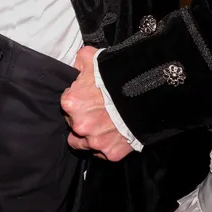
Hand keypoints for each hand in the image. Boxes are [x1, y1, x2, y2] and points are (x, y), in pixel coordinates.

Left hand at [61, 46, 132, 161]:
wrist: (144, 94)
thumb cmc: (115, 76)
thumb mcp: (91, 58)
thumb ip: (79, 61)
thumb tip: (75, 64)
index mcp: (70, 103)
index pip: (66, 105)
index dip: (77, 102)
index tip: (88, 99)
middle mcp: (79, 125)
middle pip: (74, 125)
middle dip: (83, 119)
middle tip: (97, 112)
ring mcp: (95, 141)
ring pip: (84, 143)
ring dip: (90, 137)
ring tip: (103, 126)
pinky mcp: (111, 153)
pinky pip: (103, 153)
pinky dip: (107, 145)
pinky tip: (114, 134)